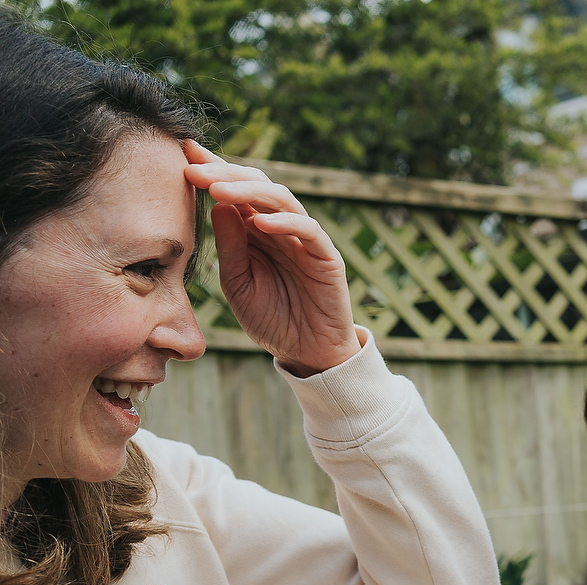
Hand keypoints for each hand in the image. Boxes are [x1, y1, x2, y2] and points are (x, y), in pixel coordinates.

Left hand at [183, 139, 360, 375]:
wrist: (305, 353)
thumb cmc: (271, 318)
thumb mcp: (237, 282)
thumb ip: (229, 246)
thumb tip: (217, 204)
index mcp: (255, 230)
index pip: (235, 190)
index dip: (212, 168)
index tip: (182, 152)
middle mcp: (280, 227)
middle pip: (257, 185)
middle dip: (225, 173)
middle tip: (193, 169)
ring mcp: (305, 240)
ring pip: (281, 199)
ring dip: (249, 191)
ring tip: (219, 190)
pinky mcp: (326, 257)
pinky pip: (309, 231)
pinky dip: (286, 222)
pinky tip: (260, 222)